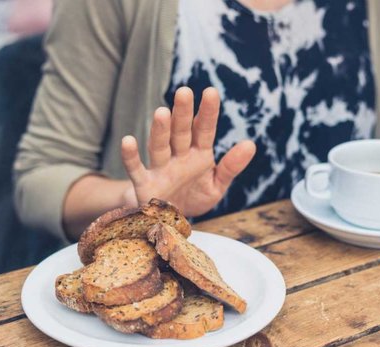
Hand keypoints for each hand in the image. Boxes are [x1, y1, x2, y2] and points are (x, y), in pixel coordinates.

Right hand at [120, 87, 255, 215]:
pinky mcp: (145, 185)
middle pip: (181, 132)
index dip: (208, 112)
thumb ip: (231, 166)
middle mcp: (178, 157)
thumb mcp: (217, 185)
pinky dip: (131, 157)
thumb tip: (251, 144)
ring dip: (160, 130)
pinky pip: (136, 169)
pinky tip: (128, 141)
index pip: (204, 130)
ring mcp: (160, 169)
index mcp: (198, 154)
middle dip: (182, 114)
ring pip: (159, 146)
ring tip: (161, 112)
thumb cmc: (194, 197)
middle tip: (184, 92)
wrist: (170, 221)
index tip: (211, 92)